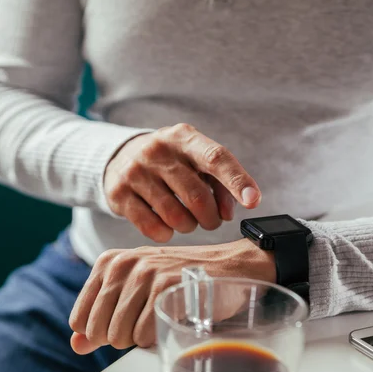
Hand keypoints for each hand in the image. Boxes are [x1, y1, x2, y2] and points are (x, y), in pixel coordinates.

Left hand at [68, 239, 275, 353]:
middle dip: (121, 337)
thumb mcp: (136, 290)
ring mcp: (146, 273)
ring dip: (141, 338)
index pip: (79, 320)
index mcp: (109, 262)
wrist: (228, 267)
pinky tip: (173, 316)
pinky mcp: (166, 287)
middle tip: (147, 319)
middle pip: (98, 331)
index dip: (102, 331)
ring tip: (161, 316)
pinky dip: (158, 337)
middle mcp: (123, 264)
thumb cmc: (180, 279)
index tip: (128, 319)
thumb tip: (77, 344)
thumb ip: (102, 315)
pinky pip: (144, 335)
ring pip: (119, 336)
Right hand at [105, 124, 260, 241]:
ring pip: (175, 216)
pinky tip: (167, 226)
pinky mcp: (118, 193)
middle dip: (211, 218)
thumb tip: (228, 213)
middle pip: (197, 196)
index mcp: (184, 137)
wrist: (121, 156)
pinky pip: (152, 227)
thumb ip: (219, 183)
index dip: (237, 181)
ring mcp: (135, 171)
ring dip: (189, 226)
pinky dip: (166, 233)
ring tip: (188, 221)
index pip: (216, 158)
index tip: (253, 201)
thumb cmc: (172, 162)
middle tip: (211, 221)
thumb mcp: (196, 161)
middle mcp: (158, 150)